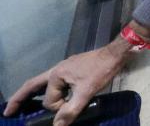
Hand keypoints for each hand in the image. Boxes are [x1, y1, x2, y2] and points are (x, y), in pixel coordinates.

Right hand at [3, 42, 128, 125]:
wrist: (116, 53)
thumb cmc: (101, 70)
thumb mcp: (87, 92)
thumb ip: (71, 109)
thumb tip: (57, 125)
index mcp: (57, 74)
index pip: (50, 99)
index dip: (58, 108)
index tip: (71, 107)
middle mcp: (56, 70)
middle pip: (33, 85)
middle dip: (20, 98)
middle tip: (9, 111)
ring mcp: (64, 68)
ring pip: (45, 84)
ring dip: (37, 94)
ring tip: (26, 104)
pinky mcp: (72, 70)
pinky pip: (55, 82)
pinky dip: (51, 91)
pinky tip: (54, 95)